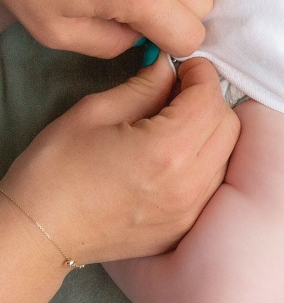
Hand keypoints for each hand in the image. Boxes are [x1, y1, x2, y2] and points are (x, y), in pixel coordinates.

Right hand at [0, 55, 239, 266]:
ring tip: (177, 122)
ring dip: (211, 130)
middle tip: (180, 92)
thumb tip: (170, 69)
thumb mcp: (95, 113)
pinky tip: (176, 154)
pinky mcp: (184, 226)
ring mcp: (190, 209)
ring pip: (227, 154)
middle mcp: (188, 183)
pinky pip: (214, 182)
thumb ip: (144, 86)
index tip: (185, 67)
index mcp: (167, 150)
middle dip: (209, 99)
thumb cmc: (55, 172)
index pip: (210, 98)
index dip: (200, 74)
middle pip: (228, 124)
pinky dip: (207, 160)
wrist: (36, 235)